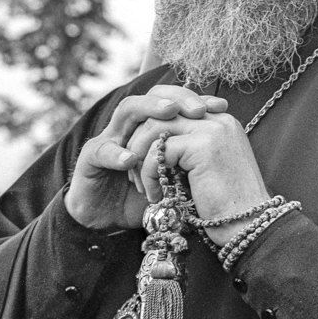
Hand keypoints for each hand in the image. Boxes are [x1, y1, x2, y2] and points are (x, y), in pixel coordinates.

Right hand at [65, 86, 226, 230]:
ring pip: (127, 110)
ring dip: (149, 109)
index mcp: (151, 126)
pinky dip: (117, 154)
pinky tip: (131, 159)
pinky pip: (102, 151)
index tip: (220, 106)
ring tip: (170, 113)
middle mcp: (131, 125)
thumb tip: (226, 147)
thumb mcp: (175, 178)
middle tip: (197, 108)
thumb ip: (191, 160)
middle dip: (176, 98)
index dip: (196, 100)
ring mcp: (110, 138)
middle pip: (152, 96)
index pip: (174, 101)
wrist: (106, 221)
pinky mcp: (90, 159)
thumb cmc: (143, 196)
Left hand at [126, 85, 269, 244]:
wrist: (248, 225)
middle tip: (133, 170)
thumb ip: (186, 150)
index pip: (175, 105)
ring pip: (155, 126)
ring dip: (140, 156)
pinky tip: (155, 194)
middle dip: (139, 140)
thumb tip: (153, 144)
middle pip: (161, 111)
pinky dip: (149, 173)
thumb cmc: (226, 205)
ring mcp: (212, 129)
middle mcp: (218, 118)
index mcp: (220, 120)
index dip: (151, 129)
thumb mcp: (204, 168)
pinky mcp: (203, 145)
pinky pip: (160, 151)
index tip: (140, 156)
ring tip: (140, 183)